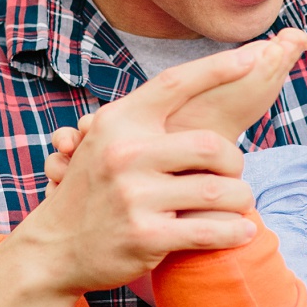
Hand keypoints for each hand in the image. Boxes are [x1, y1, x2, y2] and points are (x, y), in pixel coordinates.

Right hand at [13, 53, 265, 296]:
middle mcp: (125, 154)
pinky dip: (235, 232)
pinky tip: (242, 232)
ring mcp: (134, 197)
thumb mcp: (106, 143)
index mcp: (118, 123)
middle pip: (211, 145)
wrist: (53, 248)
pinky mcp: (146, 236)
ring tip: (240, 204)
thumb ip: (145, 121)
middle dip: (234, 162)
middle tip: (233, 174)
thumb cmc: (95, 190)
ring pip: (218, 191)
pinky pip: (210, 230)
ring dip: (240, 199)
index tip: (252, 58)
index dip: (216, 68)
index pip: (174, 84)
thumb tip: (196, 87)